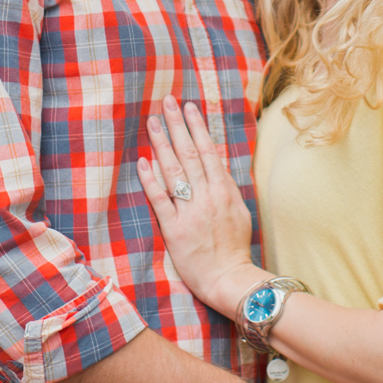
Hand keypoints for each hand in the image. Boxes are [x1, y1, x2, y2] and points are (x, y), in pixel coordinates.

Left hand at [138, 97, 260, 316]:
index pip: (208, 151)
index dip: (197, 127)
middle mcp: (207, 197)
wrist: (230, 280)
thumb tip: (218, 162)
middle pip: (189, 154)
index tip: (188, 107)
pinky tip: (143, 161)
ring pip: (174, 171)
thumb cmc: (234, 248)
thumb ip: (228, 186)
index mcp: (224, 191)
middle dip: (177, 126)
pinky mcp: (175, 230)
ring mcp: (190, 212)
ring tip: (152, 122)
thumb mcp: (240, 212)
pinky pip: (161, 200)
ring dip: (162, 144)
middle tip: (166, 102)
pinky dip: (151, 180)